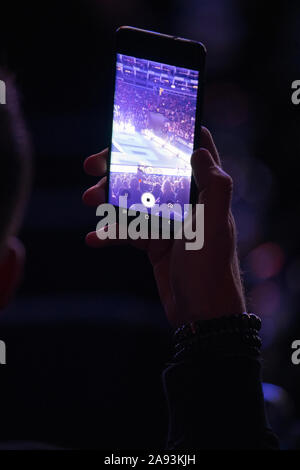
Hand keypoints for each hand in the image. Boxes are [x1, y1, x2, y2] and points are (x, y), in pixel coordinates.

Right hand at [83, 127, 245, 326]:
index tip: (141, 125)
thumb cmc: (211, 271)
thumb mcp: (214, 227)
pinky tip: (93, 238)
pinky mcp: (155, 244)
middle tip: (93, 164)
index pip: (190, 153)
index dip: (171, 136)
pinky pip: (128, 232)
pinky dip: (111, 234)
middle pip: (151, 175)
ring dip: (109, 199)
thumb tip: (201, 149)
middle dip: (121, 167)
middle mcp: (187, 205)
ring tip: (88, 199)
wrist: (201, 316)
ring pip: (134, 201)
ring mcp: (169, 224)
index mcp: (204, 194)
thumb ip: (214, 188)